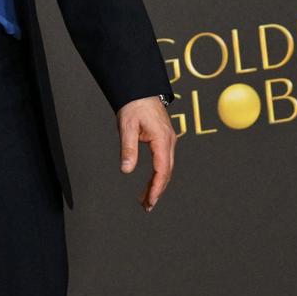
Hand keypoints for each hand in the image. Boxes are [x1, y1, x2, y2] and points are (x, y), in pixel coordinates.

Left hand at [117, 95, 176, 211]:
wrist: (140, 88)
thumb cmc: (134, 105)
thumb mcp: (127, 127)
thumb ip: (128, 149)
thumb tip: (126, 170)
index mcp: (163, 140)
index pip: (162, 170)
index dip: (156, 188)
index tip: (149, 201)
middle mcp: (169, 142)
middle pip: (166, 173)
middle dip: (157, 191)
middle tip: (146, 207)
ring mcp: (169, 141)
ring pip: (166, 168)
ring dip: (157, 185)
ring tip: (145, 200)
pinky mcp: (164, 139)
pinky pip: (164, 162)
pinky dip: (158, 175)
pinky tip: (150, 183)